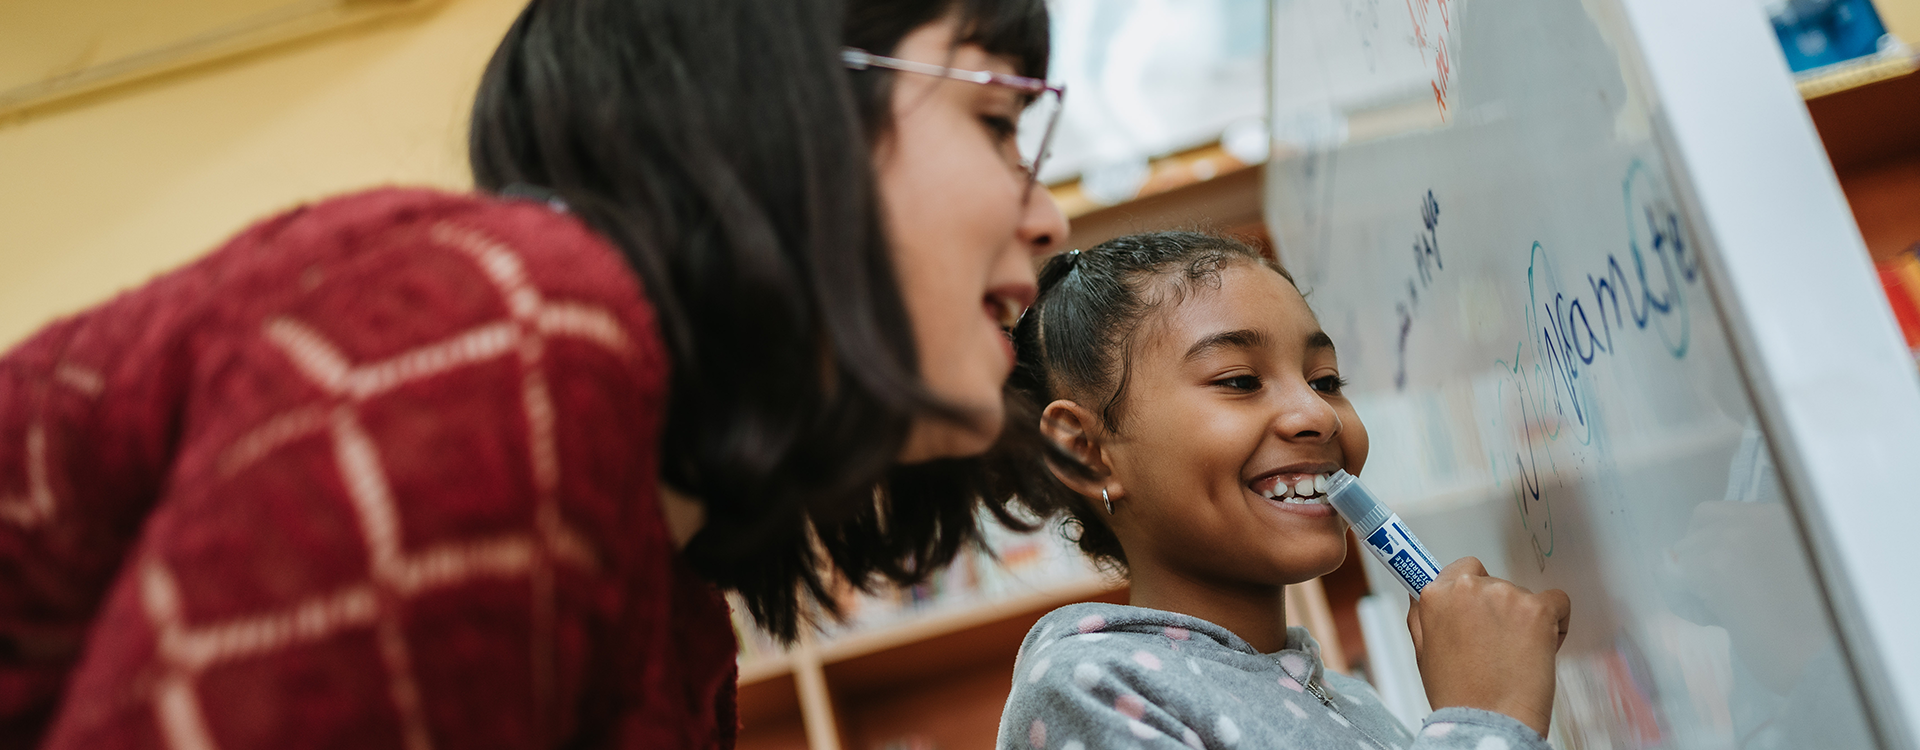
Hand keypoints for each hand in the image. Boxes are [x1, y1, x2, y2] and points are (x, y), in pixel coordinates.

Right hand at [1406, 557, 1569, 737]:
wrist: (1490, 722)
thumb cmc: (1459, 696)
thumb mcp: (1423, 652)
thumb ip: (1424, 615)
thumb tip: (1424, 593)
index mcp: (1436, 595)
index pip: (1461, 570)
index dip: (1471, 591)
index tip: (1477, 600)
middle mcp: (1469, 588)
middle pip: (1493, 582)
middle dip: (1497, 609)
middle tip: (1495, 644)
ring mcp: (1505, 596)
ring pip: (1522, 595)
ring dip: (1522, 618)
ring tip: (1513, 656)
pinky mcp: (1538, 609)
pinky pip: (1557, 602)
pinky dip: (1556, 621)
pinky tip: (1543, 644)